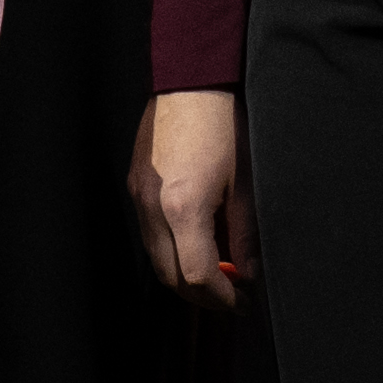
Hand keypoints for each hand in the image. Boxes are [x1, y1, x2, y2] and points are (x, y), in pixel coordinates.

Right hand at [133, 90, 249, 305]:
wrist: (191, 80)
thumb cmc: (224, 124)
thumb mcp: (246, 182)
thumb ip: (245, 234)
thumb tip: (247, 272)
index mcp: (182, 208)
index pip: (197, 276)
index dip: (222, 298)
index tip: (242, 303)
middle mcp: (152, 207)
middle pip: (170, 277)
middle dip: (201, 296)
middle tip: (232, 297)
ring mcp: (138, 195)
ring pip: (155, 258)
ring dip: (183, 275)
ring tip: (217, 272)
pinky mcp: (135, 184)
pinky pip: (148, 233)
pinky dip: (171, 249)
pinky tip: (196, 242)